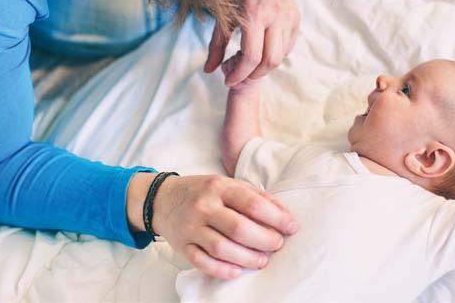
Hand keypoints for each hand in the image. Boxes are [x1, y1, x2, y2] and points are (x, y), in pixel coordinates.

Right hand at [148, 174, 297, 278]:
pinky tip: (237, 270)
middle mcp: (204, 206)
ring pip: (221, 248)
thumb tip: (285, 215)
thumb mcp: (228, 184)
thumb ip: (257, 197)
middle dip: (265, 240)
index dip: (276, 218)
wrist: (163, 199)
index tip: (291, 227)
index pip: (252, 204)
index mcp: (219, 187)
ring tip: (262, 260)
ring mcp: (191, 227)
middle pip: (239, 228)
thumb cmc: (204, 192)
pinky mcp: (182, 245)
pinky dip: (222, 270)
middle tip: (277, 245)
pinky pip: (202, 262)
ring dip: (247, 258)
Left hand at [204, 0, 299, 86]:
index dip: (238, 74)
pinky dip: (274, 54)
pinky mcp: (296, 17)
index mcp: (254, 13)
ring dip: (264, 66)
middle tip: (239, 73)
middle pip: (270, 62)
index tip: (228, 80)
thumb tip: (208, 71)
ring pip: (281, 56)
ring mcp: (289, 16)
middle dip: (253, 74)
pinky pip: (288, 46)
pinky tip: (261, 47)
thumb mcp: (223, 15)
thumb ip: (216, 45)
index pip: (251, 56)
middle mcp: (276, 15)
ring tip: (248, 60)